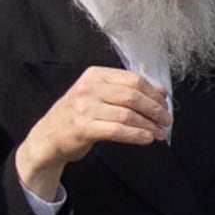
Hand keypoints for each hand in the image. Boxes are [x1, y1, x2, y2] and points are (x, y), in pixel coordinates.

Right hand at [14, 66, 171, 196]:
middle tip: (166, 120)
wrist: (48, 137)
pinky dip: (136, 134)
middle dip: (155, 110)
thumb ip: (126, 91)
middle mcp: (89, 88)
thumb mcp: (98, 96)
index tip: (165, 105)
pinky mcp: (83, 128)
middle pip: (132, 96)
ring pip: (127, 114)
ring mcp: (85, 107)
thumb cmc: (76, 116)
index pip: (133, 80)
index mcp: (95, 75)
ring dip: (148, 125)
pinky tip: (146, 138)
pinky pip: (117, 130)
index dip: (153, 93)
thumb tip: (160, 93)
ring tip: (159, 133)